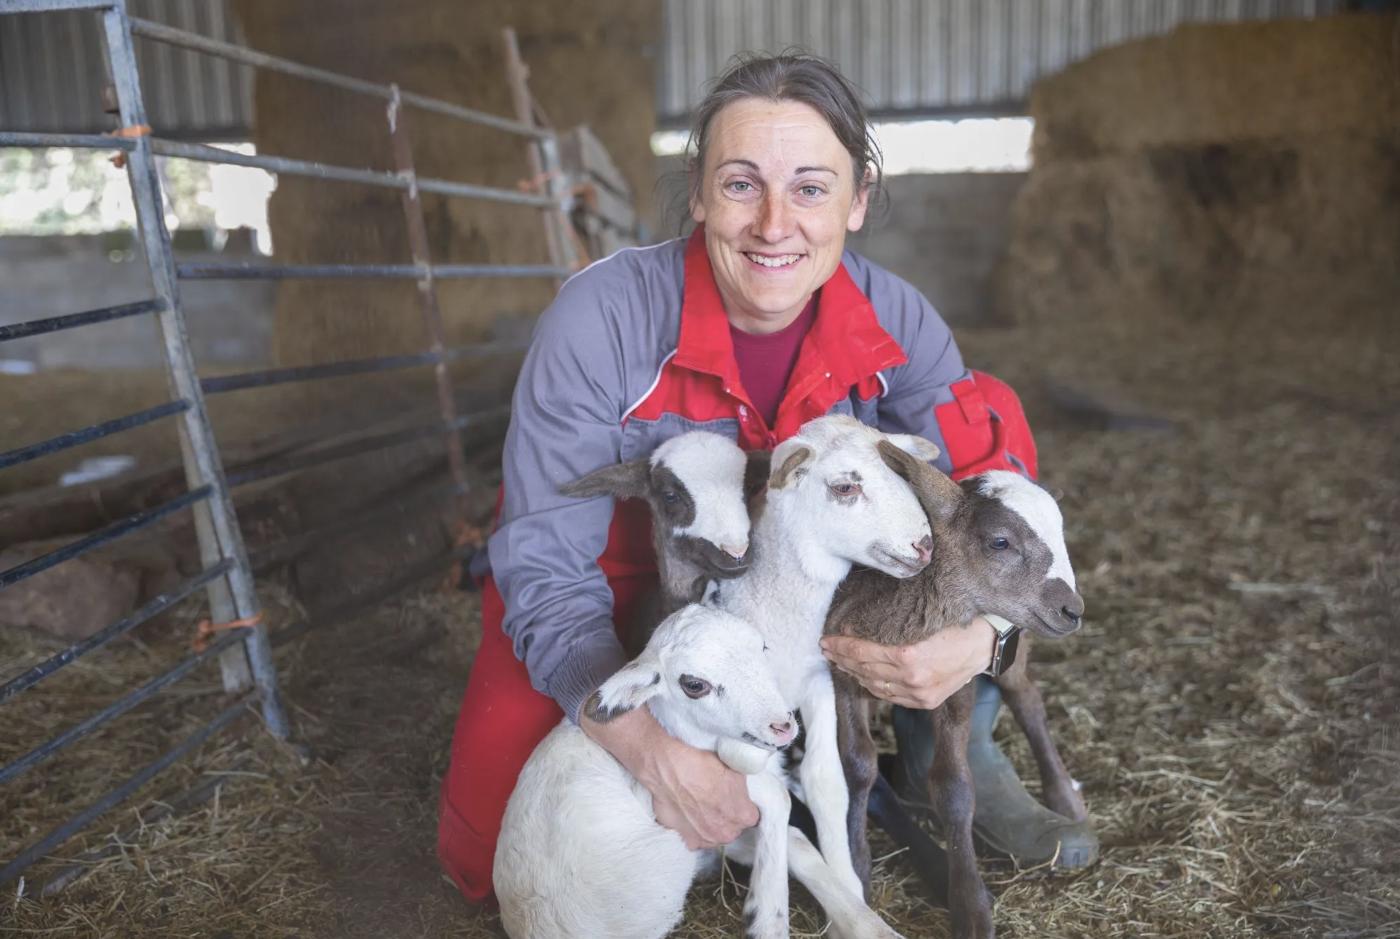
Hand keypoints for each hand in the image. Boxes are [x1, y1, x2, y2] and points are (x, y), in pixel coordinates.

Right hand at [580, 705, 758, 848]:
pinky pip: (694, 838)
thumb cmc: (700, 763)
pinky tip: (688, 812)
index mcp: (743, 815)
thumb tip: (742, 788)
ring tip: (701, 805)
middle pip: (733, 827)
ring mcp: (704, 839)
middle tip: (716, 799)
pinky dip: (692, 828)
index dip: (743, 804)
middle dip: (727, 816)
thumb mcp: (733, 767)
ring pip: (714, 834)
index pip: (751, 815)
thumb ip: (742, 786)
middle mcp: (726, 833)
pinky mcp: (684, 838)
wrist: (667, 766)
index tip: (735, 796)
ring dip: (710, 824)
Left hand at [820, 615, 995, 708]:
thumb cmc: (954, 622)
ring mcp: (918, 693)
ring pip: (874, 686)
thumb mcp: (920, 617)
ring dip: (854, 674)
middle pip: (864, 670)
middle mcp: (911, 678)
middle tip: (827, 649)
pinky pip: (890, 696)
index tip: (826, 640)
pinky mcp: (925, 701)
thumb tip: (857, 628)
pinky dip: (873, 685)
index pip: (862, 652)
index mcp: (908, 654)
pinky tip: (863, 676)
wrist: (985, 643)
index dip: (841, 646)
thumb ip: (889, 625)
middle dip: (842, 659)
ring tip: (841, 662)